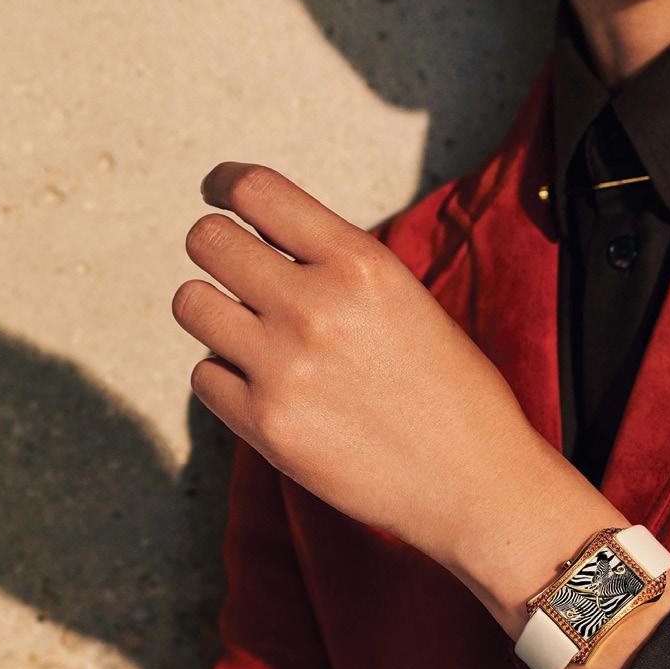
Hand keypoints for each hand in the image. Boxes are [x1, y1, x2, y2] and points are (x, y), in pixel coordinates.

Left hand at [172, 161, 553, 571]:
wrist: (477, 484)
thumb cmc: (455, 395)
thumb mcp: (409, 303)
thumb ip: (339, 270)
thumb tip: (267, 247)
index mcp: (362, 264)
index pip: (256, 190)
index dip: (224, 185)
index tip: (217, 194)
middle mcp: (317, 307)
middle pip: (207, 240)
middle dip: (216, 252)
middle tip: (237, 276)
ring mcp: (285, 369)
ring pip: (192, 305)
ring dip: (215, 314)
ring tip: (253, 338)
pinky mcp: (268, 426)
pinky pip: (205, 376)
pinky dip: (228, 379)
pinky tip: (272, 391)